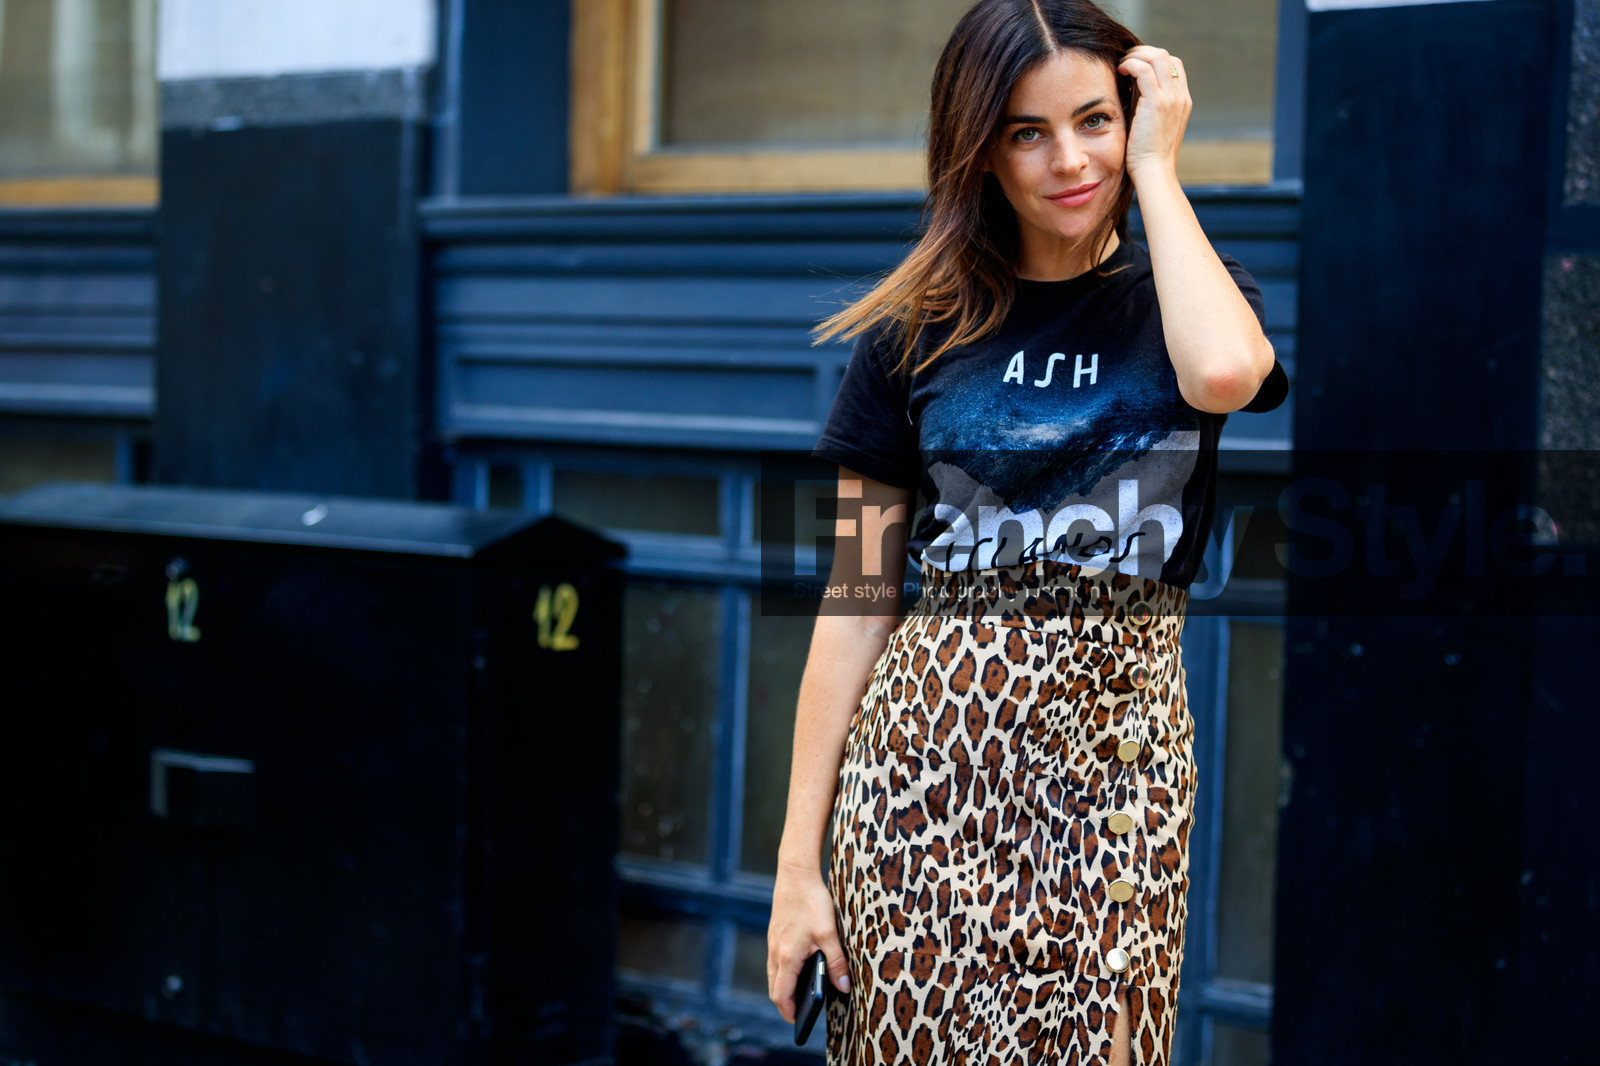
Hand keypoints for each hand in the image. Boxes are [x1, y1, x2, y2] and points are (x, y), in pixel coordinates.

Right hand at [767, 862, 850, 1023]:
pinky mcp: (775, 933)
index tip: (798, 1022)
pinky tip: (800, 967)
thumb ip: (836, 963)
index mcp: (787, 957)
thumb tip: (843, 988)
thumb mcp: (830, 934)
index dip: (788, 1011)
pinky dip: (784, 972)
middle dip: (785, 1003)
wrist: (796, 874)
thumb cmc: (812, 903)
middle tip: (801, 1012)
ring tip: (802, 994)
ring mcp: (773, 942)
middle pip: (775, 987)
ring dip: (784, 987)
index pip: (781, 995)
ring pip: (774, 974)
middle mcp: (775, 952)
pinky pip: (776, 960)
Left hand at [1116, 44, 1191, 181]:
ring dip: (1136, 55)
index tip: (1134, 66)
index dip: (1153, 59)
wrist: (1154, 172)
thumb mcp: (1152, 126)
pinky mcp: (1157, 102)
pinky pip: (1143, 69)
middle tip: (1124, 60)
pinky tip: (1119, 71)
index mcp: (1182, 101)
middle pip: (1166, 56)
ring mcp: (1171, 98)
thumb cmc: (1147, 155)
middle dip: (1143, 52)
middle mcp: (1180, 96)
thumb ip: (1147, 106)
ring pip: (1157, 57)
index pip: (1173, 65)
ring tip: (1120, 64)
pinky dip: (1130, 64)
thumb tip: (1130, 89)